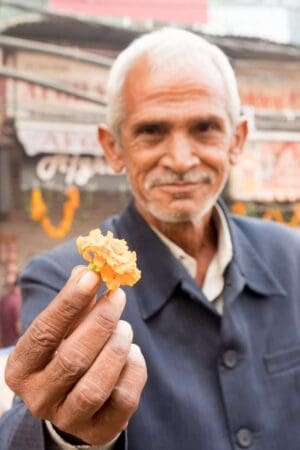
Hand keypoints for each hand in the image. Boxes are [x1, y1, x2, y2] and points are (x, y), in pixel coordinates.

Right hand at [5, 266, 146, 444]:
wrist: (73, 400)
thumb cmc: (66, 353)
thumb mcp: (63, 328)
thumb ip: (74, 301)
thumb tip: (89, 270)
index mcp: (22, 368)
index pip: (43, 333)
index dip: (69, 302)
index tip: (93, 276)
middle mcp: (38, 398)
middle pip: (72, 359)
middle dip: (101, 322)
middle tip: (117, 297)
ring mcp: (68, 418)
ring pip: (96, 384)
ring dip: (117, 347)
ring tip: (125, 328)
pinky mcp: (98, 431)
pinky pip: (123, 399)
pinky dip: (134, 369)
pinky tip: (132, 353)